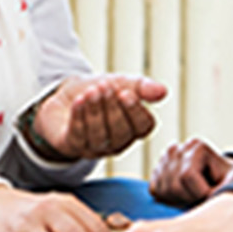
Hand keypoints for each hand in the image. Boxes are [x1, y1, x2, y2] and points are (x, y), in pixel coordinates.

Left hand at [35, 74, 167, 159]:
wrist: (69, 95)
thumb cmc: (101, 92)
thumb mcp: (122, 84)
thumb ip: (142, 87)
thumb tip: (163, 91)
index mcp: (134, 128)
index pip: (143, 127)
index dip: (135, 112)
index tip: (125, 92)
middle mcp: (117, 143)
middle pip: (121, 133)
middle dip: (112, 109)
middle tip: (105, 87)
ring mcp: (95, 147)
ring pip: (99, 136)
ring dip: (95, 111)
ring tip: (91, 92)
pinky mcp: (74, 146)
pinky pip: (78, 135)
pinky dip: (79, 117)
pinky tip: (78, 101)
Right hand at [149, 138, 232, 206]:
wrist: (216, 175)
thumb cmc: (226, 176)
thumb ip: (230, 183)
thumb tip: (212, 195)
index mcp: (196, 145)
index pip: (187, 175)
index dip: (200, 193)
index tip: (211, 194)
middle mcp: (176, 148)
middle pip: (174, 185)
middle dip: (190, 198)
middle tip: (202, 198)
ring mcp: (163, 159)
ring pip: (163, 190)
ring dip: (180, 200)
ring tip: (194, 196)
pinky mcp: (156, 171)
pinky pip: (156, 191)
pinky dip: (169, 199)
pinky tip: (183, 196)